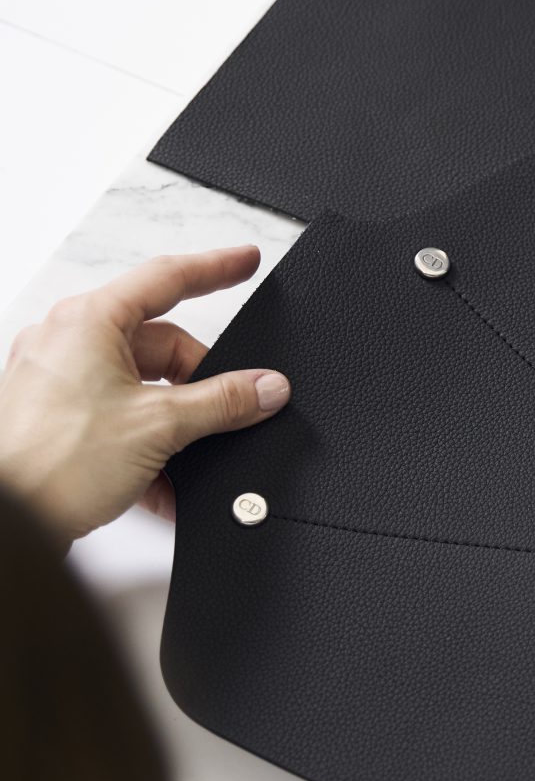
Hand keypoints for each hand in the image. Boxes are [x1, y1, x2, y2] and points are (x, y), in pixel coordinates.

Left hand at [0, 247, 287, 544]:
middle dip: (199, 383)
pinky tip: (165, 483)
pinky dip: (147, 446)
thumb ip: (222, 402)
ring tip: (189, 457)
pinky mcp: (57, 419)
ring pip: (141, 386)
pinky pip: (117, 419)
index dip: (215, 268)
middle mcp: (69, 342)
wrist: (8, 520)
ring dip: (174, 424)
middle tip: (230, 413)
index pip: (166, 278)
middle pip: (160, 345)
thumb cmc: (53, 463)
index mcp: (88, 320)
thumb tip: (264, 386)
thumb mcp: (159, 425)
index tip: (245, 260)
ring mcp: (60, 381)